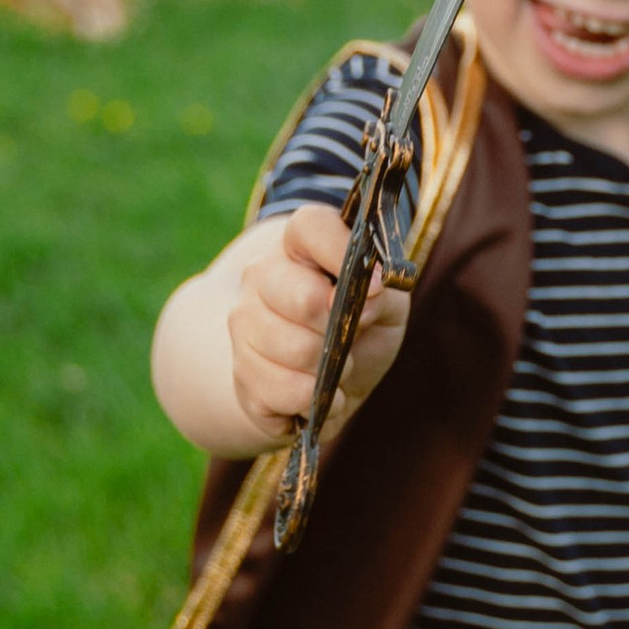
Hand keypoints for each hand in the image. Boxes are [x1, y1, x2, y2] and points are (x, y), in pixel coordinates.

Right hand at [227, 203, 412, 449]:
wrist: (326, 382)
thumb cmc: (361, 329)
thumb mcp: (388, 305)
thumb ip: (385, 293)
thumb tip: (368, 293)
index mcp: (300, 246)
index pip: (309, 227)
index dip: (340, 251)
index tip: (374, 285)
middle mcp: (261, 277)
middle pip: (301, 298)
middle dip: (339, 328)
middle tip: (350, 338)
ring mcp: (244, 325)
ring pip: (293, 350)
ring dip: (329, 369)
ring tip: (336, 368)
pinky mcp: (241, 373)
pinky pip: (280, 392)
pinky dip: (312, 402)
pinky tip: (319, 395)